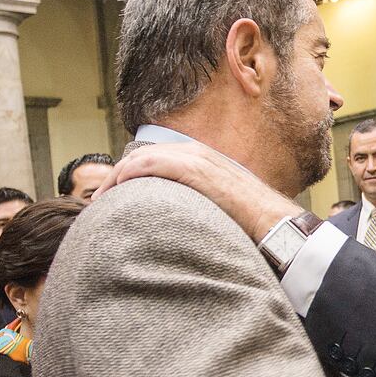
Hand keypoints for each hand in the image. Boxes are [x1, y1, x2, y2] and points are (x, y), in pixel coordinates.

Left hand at [93, 143, 302, 241]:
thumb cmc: (254, 223)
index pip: (157, 158)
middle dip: (117, 176)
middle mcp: (197, 153)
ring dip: (117, 177)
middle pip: (143, 156)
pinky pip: (150, 164)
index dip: (131, 175)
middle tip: (100, 201)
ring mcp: (196, 159)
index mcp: (204, 159)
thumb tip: (184, 223)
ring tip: (101, 201)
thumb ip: (202, 205)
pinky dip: (129, 174)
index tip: (116, 197)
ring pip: (141, 158)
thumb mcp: (223, 207)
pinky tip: (116, 190)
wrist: (275, 223)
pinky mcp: (195, 170)